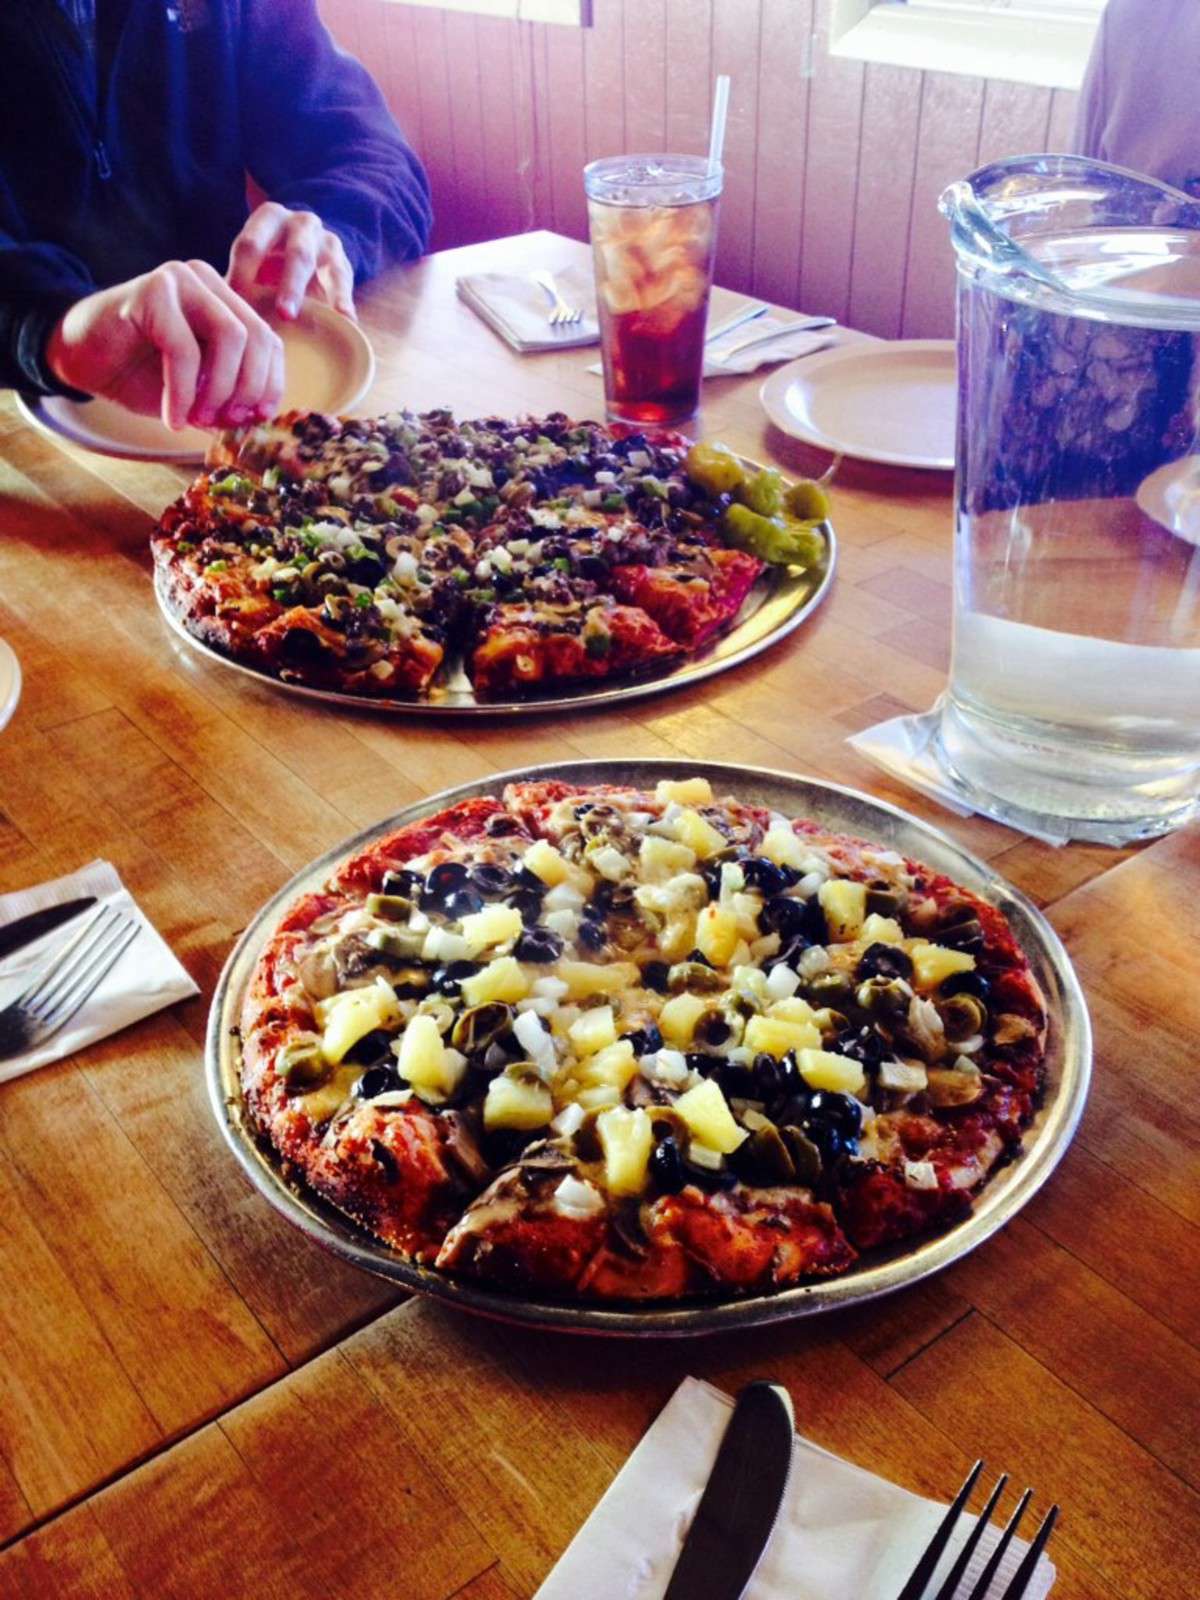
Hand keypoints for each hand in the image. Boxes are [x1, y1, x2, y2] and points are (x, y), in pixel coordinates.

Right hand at [45, 259, 284, 429]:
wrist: (80, 359)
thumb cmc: (139, 375)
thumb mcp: (198, 393)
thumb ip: (230, 399)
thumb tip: (261, 417)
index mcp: (225, 301)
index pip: (269, 340)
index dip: (270, 383)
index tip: (257, 418)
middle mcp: (207, 282)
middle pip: (256, 336)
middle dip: (247, 389)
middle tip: (223, 423)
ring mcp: (180, 279)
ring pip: (230, 336)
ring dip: (219, 389)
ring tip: (198, 420)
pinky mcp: (151, 290)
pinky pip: (184, 348)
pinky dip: (183, 391)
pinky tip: (173, 418)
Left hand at [228, 201, 355, 320]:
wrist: (309, 252)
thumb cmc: (271, 262)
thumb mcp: (254, 263)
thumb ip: (238, 282)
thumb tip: (219, 318)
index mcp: (269, 217)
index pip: (252, 245)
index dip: (243, 278)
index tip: (237, 312)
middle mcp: (300, 223)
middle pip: (294, 253)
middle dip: (290, 286)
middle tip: (285, 315)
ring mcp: (325, 241)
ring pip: (321, 266)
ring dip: (317, 295)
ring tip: (316, 320)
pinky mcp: (343, 264)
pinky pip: (343, 282)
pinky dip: (344, 302)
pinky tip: (347, 320)